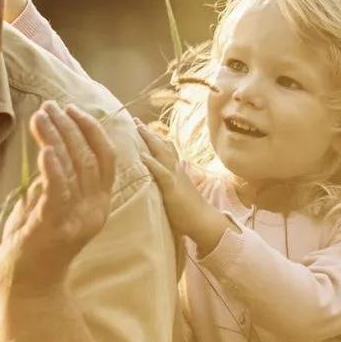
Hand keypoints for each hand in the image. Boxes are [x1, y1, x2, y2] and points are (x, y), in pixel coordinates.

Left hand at [0, 103, 116, 295]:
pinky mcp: (55, 226)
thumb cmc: (37, 245)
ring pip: (73, 167)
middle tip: (49, 106)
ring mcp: (76, 219)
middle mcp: (94, 210)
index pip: (106, 158)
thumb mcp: (54, 208)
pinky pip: (58, 190)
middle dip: (69, 126)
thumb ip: (58, 182)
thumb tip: (50, 147)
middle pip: (89, 157)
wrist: (28, 287)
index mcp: (99, 204)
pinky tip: (44, 148)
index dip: (92, 130)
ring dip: (56, 136)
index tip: (72, 109)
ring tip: (41, 115)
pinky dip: (52, 166)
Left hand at [135, 124, 225, 250]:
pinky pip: (161, 172)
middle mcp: (176, 169)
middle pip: (162, 146)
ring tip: (138, 127)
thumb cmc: (188, 211)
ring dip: (150, 140)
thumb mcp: (175, 192)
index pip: (165, 149)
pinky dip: (152, 163)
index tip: (142, 127)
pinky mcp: (172, 188)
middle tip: (136, 120)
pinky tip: (142, 155)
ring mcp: (175, 177)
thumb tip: (154, 180)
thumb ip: (166, 183)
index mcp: (176, 170)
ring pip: (162, 153)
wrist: (204, 221)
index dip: (154, 138)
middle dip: (149, 133)